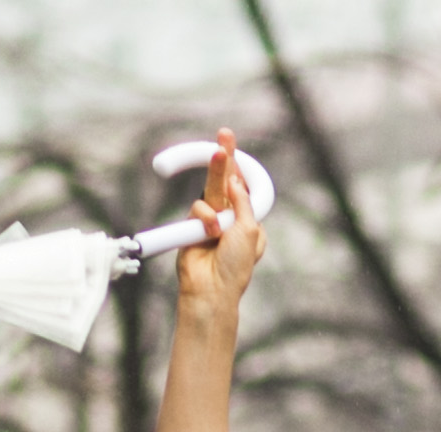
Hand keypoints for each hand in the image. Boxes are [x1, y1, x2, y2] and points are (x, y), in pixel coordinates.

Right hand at [173, 132, 264, 316]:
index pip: (243, 188)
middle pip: (227, 182)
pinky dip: (204, 219)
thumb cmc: (235, 266)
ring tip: (220, 191)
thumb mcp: (249, 230)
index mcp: (249, 221)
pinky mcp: (192, 227)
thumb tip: (234, 180)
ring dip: (216, 187)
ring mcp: (210, 222)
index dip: (239, 169)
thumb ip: (242, 202)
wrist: (211, 289)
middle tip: (225, 134)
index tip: (232, 148)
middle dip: (225, 158)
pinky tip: (209, 235)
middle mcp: (230, 219)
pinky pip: (197, 208)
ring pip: (211, 192)